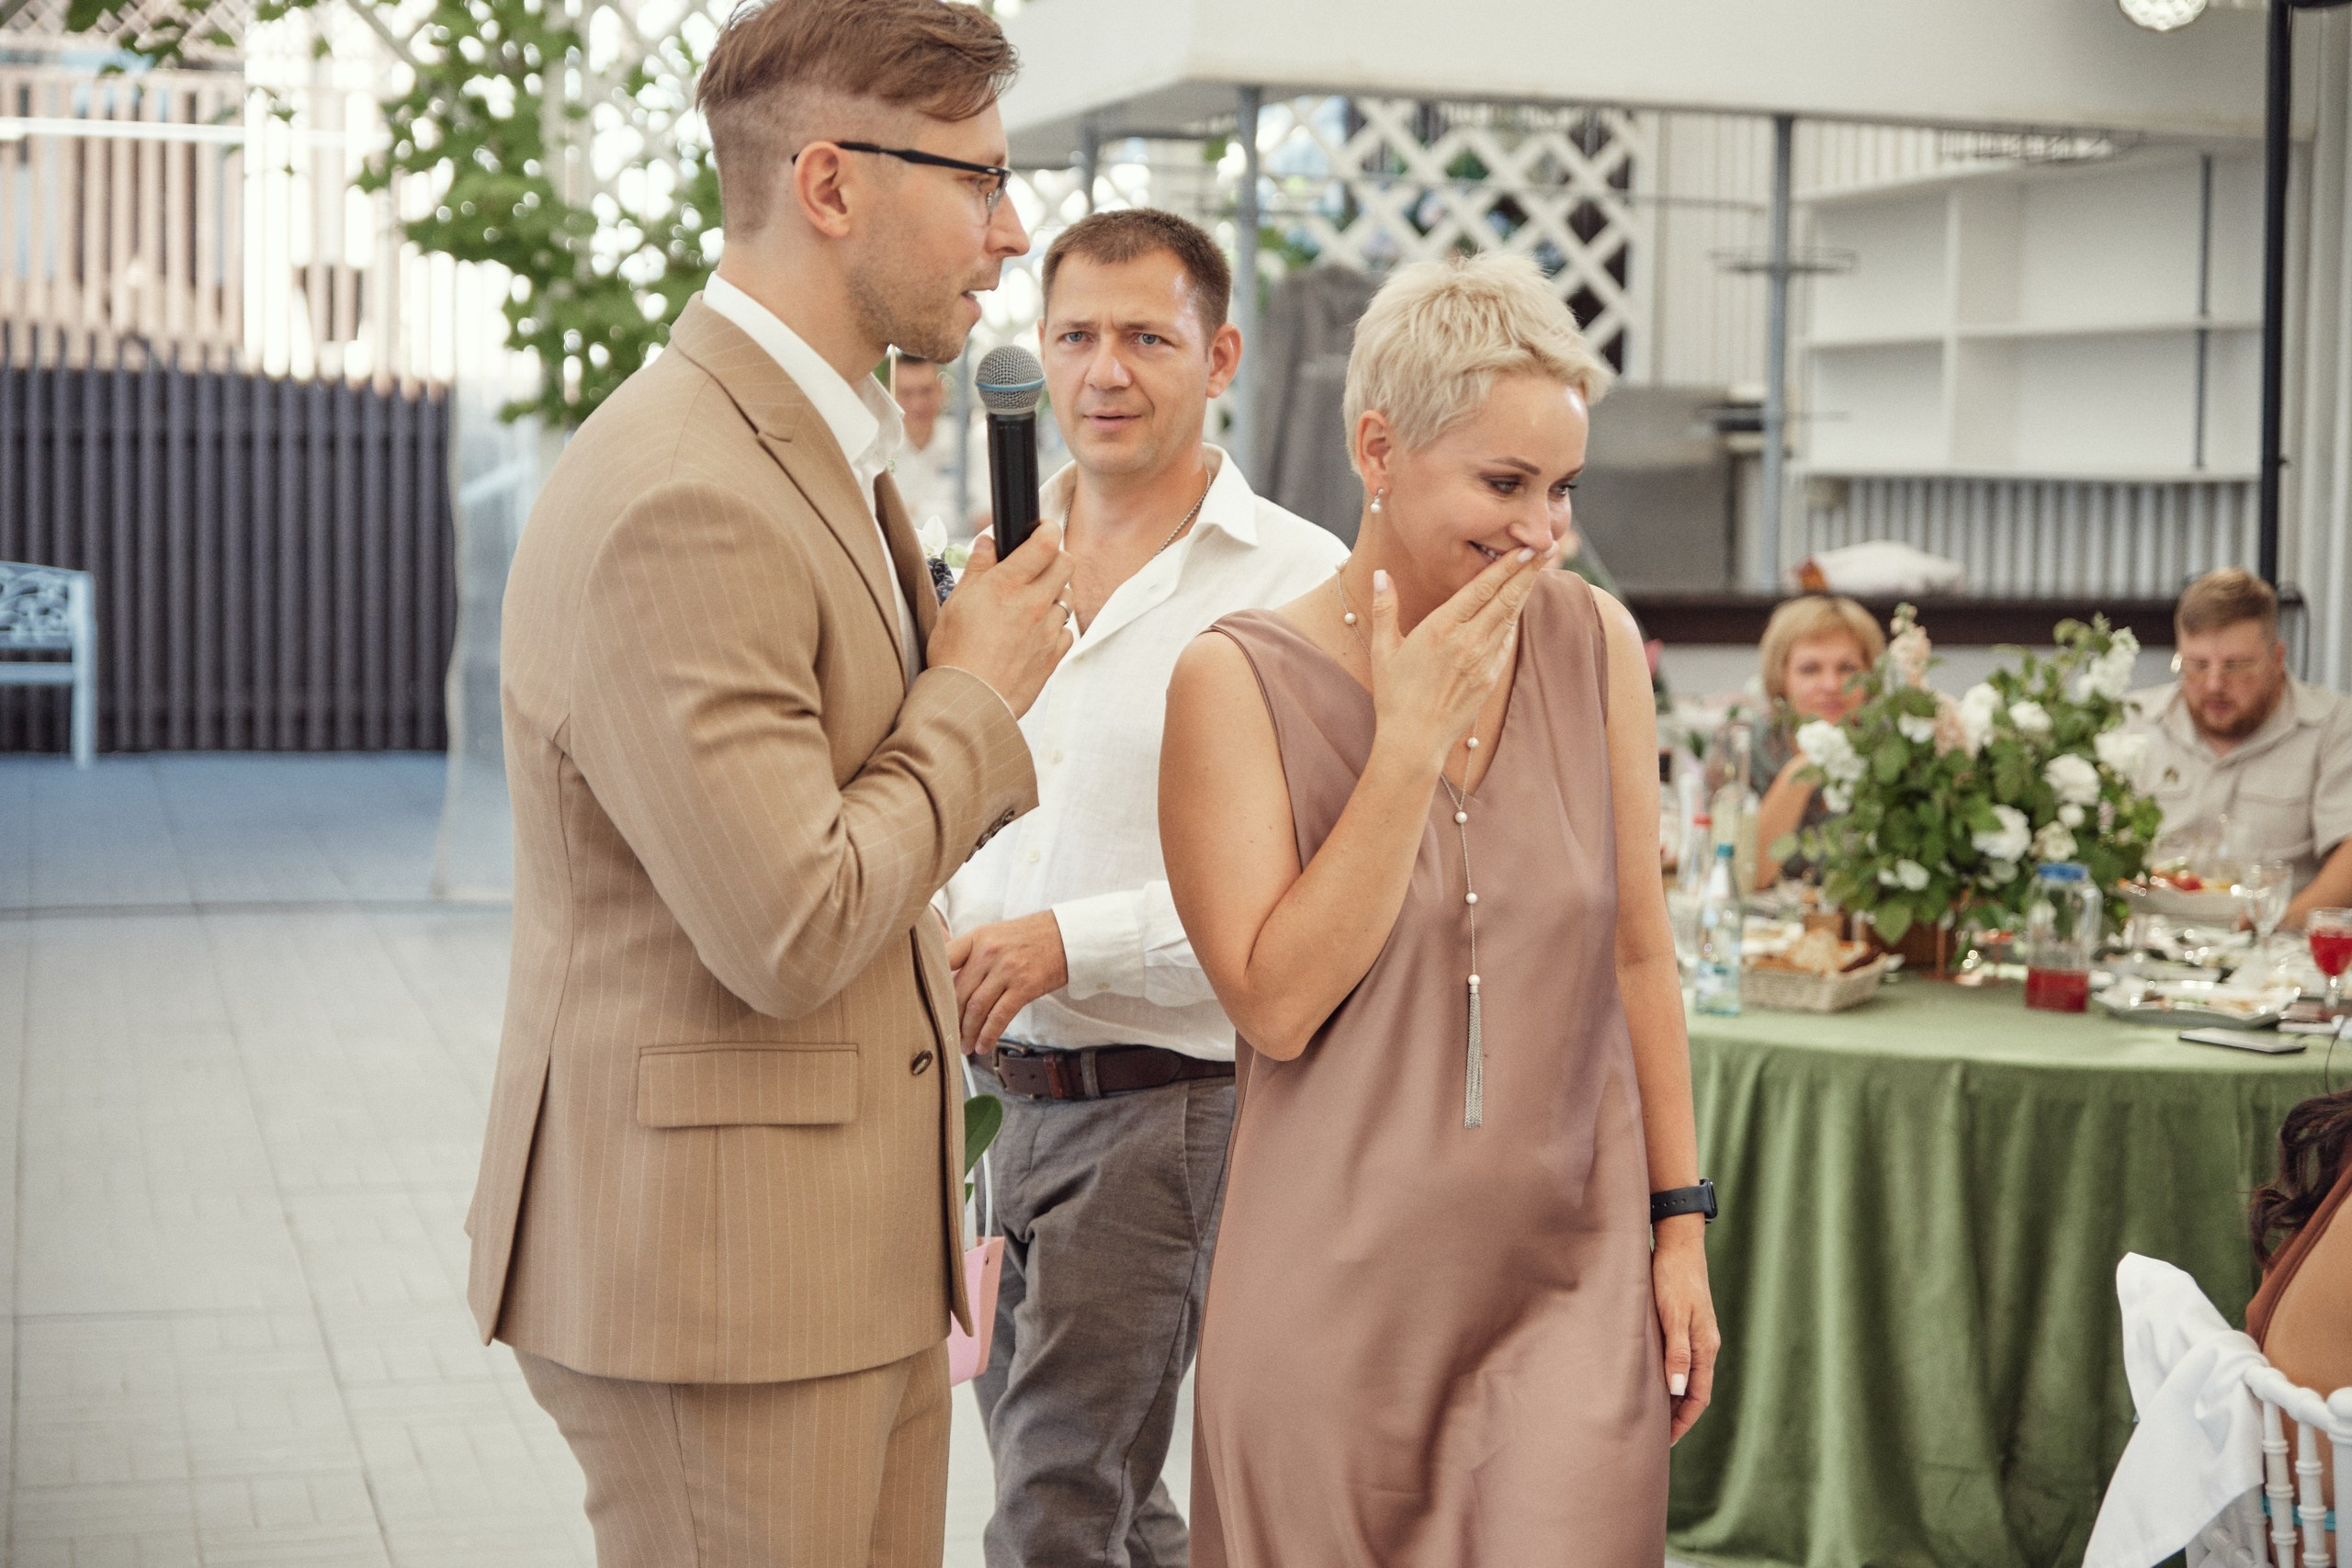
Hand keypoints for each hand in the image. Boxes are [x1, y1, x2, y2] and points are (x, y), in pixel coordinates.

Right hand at [930, 519, 1074, 716]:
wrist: (969, 700)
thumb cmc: (954, 652)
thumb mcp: (956, 602)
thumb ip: (978, 567)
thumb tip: (989, 541)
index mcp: (1007, 585)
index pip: (1045, 543)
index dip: (1048, 529)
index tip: (1043, 529)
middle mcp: (1034, 604)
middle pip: (1067, 564)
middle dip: (1055, 558)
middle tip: (1037, 566)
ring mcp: (1048, 630)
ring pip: (1067, 597)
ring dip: (1054, 594)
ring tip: (1030, 604)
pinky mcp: (1054, 655)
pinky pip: (1066, 630)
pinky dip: (1055, 627)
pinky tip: (1035, 633)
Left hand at [946, 911, 1068, 1053]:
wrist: (1068, 935)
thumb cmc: (1031, 937)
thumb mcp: (996, 935)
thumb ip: (973, 955)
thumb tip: (949, 983)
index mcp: (978, 937)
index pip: (944, 959)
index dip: (933, 984)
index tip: (929, 1004)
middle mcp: (989, 952)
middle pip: (959, 991)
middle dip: (951, 1018)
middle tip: (949, 1034)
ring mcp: (1007, 969)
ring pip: (976, 1008)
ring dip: (968, 1031)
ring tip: (965, 1045)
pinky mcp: (1024, 987)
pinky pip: (999, 1017)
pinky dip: (988, 1035)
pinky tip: (984, 1045)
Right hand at [1364, 543, 1559, 770]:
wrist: (1414, 741)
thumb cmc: (1394, 695)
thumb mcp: (1384, 649)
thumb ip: (1385, 607)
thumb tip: (1381, 574)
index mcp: (1441, 629)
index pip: (1481, 588)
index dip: (1507, 565)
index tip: (1526, 546)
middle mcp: (1468, 642)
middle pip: (1505, 598)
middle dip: (1528, 570)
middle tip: (1548, 547)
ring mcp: (1483, 661)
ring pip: (1510, 617)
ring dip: (1525, 591)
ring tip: (1539, 569)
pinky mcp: (1490, 678)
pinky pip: (1506, 642)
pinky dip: (1513, 620)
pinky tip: (1517, 607)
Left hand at [1652, 1219, 1719, 1444]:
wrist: (1678, 1245)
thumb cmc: (1673, 1278)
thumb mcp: (1674, 1316)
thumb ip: (1677, 1353)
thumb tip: (1676, 1391)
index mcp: (1705, 1347)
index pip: (1698, 1397)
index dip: (1683, 1422)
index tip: (1666, 1443)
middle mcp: (1703, 1345)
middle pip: (1693, 1392)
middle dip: (1676, 1417)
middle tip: (1654, 1438)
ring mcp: (1694, 1335)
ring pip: (1685, 1378)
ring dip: (1670, 1399)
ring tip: (1649, 1416)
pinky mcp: (1683, 1325)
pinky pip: (1678, 1362)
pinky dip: (1667, 1378)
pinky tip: (1649, 1381)